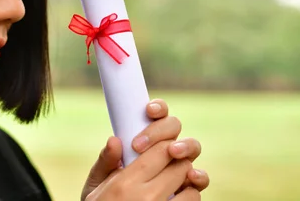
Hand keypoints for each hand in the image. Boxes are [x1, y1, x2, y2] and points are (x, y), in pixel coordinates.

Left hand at [81, 99, 208, 200]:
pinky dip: (199, 175)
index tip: (148, 110)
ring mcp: (177, 166)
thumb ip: (106, 162)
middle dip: (163, 130)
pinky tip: (190, 176)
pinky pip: (199, 178)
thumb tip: (113, 140)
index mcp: (144, 137)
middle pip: (174, 126)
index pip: (156, 113)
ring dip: (185, 146)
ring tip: (173, 152)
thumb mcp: (100, 179)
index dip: (157, 108)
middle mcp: (164, 148)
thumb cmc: (105, 196)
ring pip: (192, 147)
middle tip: (144, 144)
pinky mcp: (187, 186)